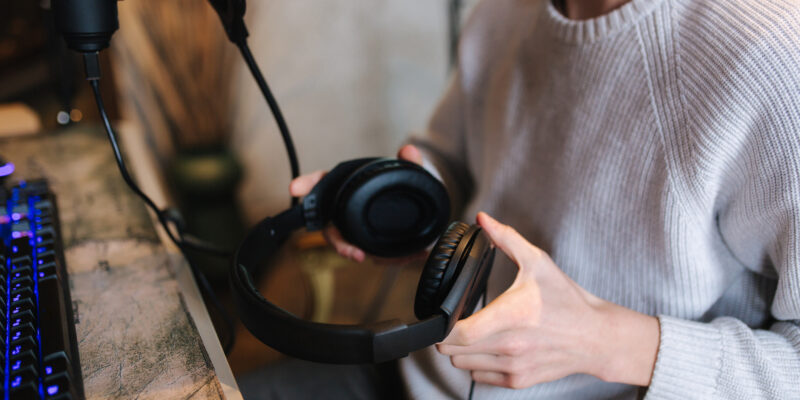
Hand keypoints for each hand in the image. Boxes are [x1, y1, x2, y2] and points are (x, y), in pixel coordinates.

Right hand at [289, 144, 423, 261]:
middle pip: (332, 227)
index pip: (324, 183)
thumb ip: (410, 162)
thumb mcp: (411, 175)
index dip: (309, 184)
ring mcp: (359, 232)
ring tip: (361, 256)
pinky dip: (393, 258)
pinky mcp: (375, 246)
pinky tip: (413, 254)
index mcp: (349, 188)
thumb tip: (409, 151)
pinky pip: (379, 256)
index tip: (295, 187)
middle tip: (346, 248)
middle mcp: (348, 213)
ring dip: (352, 252)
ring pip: (349, 245)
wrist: (424, 214)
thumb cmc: (405, 192)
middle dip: (335, 240)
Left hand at [436, 212, 659, 388]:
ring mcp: (513, 367)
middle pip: (452, 351)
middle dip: (447, 335)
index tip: (443, 313)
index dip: (442, 325)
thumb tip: (483, 219)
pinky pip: (478, 376)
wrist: (595, 337)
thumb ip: (507, 238)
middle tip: (456, 319)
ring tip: (474, 332)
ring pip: (461, 365)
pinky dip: (476, 364)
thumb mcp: (538, 262)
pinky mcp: (517, 380)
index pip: (458, 333)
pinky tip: (489, 346)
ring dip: (460, 350)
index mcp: (510, 316)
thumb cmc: (567, 300)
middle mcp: (509, 346)